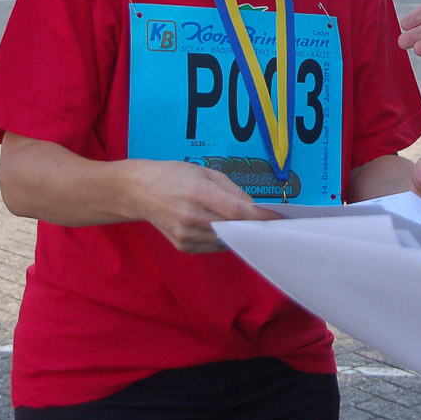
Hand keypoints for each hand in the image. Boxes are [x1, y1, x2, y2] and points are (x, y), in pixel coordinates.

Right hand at [126, 160, 278, 253]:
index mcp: (198, 194)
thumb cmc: (175, 176)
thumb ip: (233, 191)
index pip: (237, 211)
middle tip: (270, 223)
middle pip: (234, 228)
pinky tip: (223, 228)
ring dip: (239, 234)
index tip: (279, 218)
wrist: (140, 192)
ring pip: (226, 240)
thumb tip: (255, 208)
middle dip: (254, 226)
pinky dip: (224, 238)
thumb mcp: (205, 173)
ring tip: (248, 224)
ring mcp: (186, 235)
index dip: (260, 217)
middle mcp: (192, 218)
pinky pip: (214, 246)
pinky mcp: (184, 246)